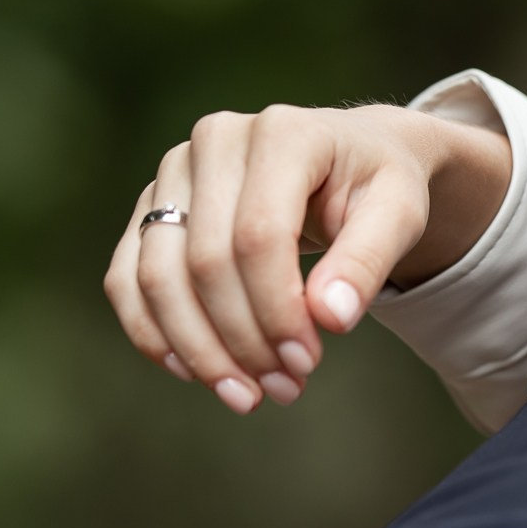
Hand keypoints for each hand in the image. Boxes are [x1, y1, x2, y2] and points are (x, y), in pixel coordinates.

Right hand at [104, 104, 512, 412]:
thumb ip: (369, 260)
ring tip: (246, 394)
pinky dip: (155, 333)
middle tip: (284, 388)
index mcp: (283, 133)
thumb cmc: (378, 185)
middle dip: (242, 339)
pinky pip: (127, 278)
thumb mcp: (399, 213)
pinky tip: (195, 373)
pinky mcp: (152, 206)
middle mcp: (215, 141)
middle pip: (205, 261)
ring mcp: (174, 171)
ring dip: (197, 349)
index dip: (276, 309)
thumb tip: (331, 319)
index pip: (259, 236)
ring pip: (157, 275)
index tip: (307, 363)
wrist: (351, 157)